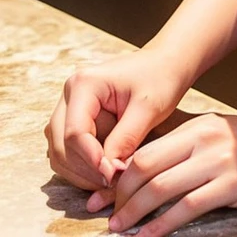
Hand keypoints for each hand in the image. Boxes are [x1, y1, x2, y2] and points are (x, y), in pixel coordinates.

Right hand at [45, 49, 188, 193]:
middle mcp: (69, 95)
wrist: (166, 66)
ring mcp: (69, 109)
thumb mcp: (148, 108)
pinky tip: (108, 170)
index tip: (113, 176)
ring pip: (60, 153)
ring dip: (82, 172)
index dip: (91, 160)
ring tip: (112, 177)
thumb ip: (125, 139)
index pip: (74, 132)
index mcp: (83, 84)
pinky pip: (68, 153)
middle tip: (112, 182)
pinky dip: (83, 167)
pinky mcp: (75, 121)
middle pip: (61, 145)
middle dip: (85, 169)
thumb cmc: (160, 79)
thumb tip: (107, 172)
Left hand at [99, 112, 236, 236]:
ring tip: (119, 229)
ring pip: (162, 188)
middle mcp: (203, 140)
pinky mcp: (232, 185)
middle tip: (108, 215)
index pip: (145, 150)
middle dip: (120, 195)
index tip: (102, 195)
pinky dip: (163, 225)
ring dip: (135, 213)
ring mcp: (218, 161)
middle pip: (147, 167)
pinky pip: (188, 207)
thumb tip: (141, 168)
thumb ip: (183, 145)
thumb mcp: (215, 133)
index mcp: (196, 126)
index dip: (118, 176)